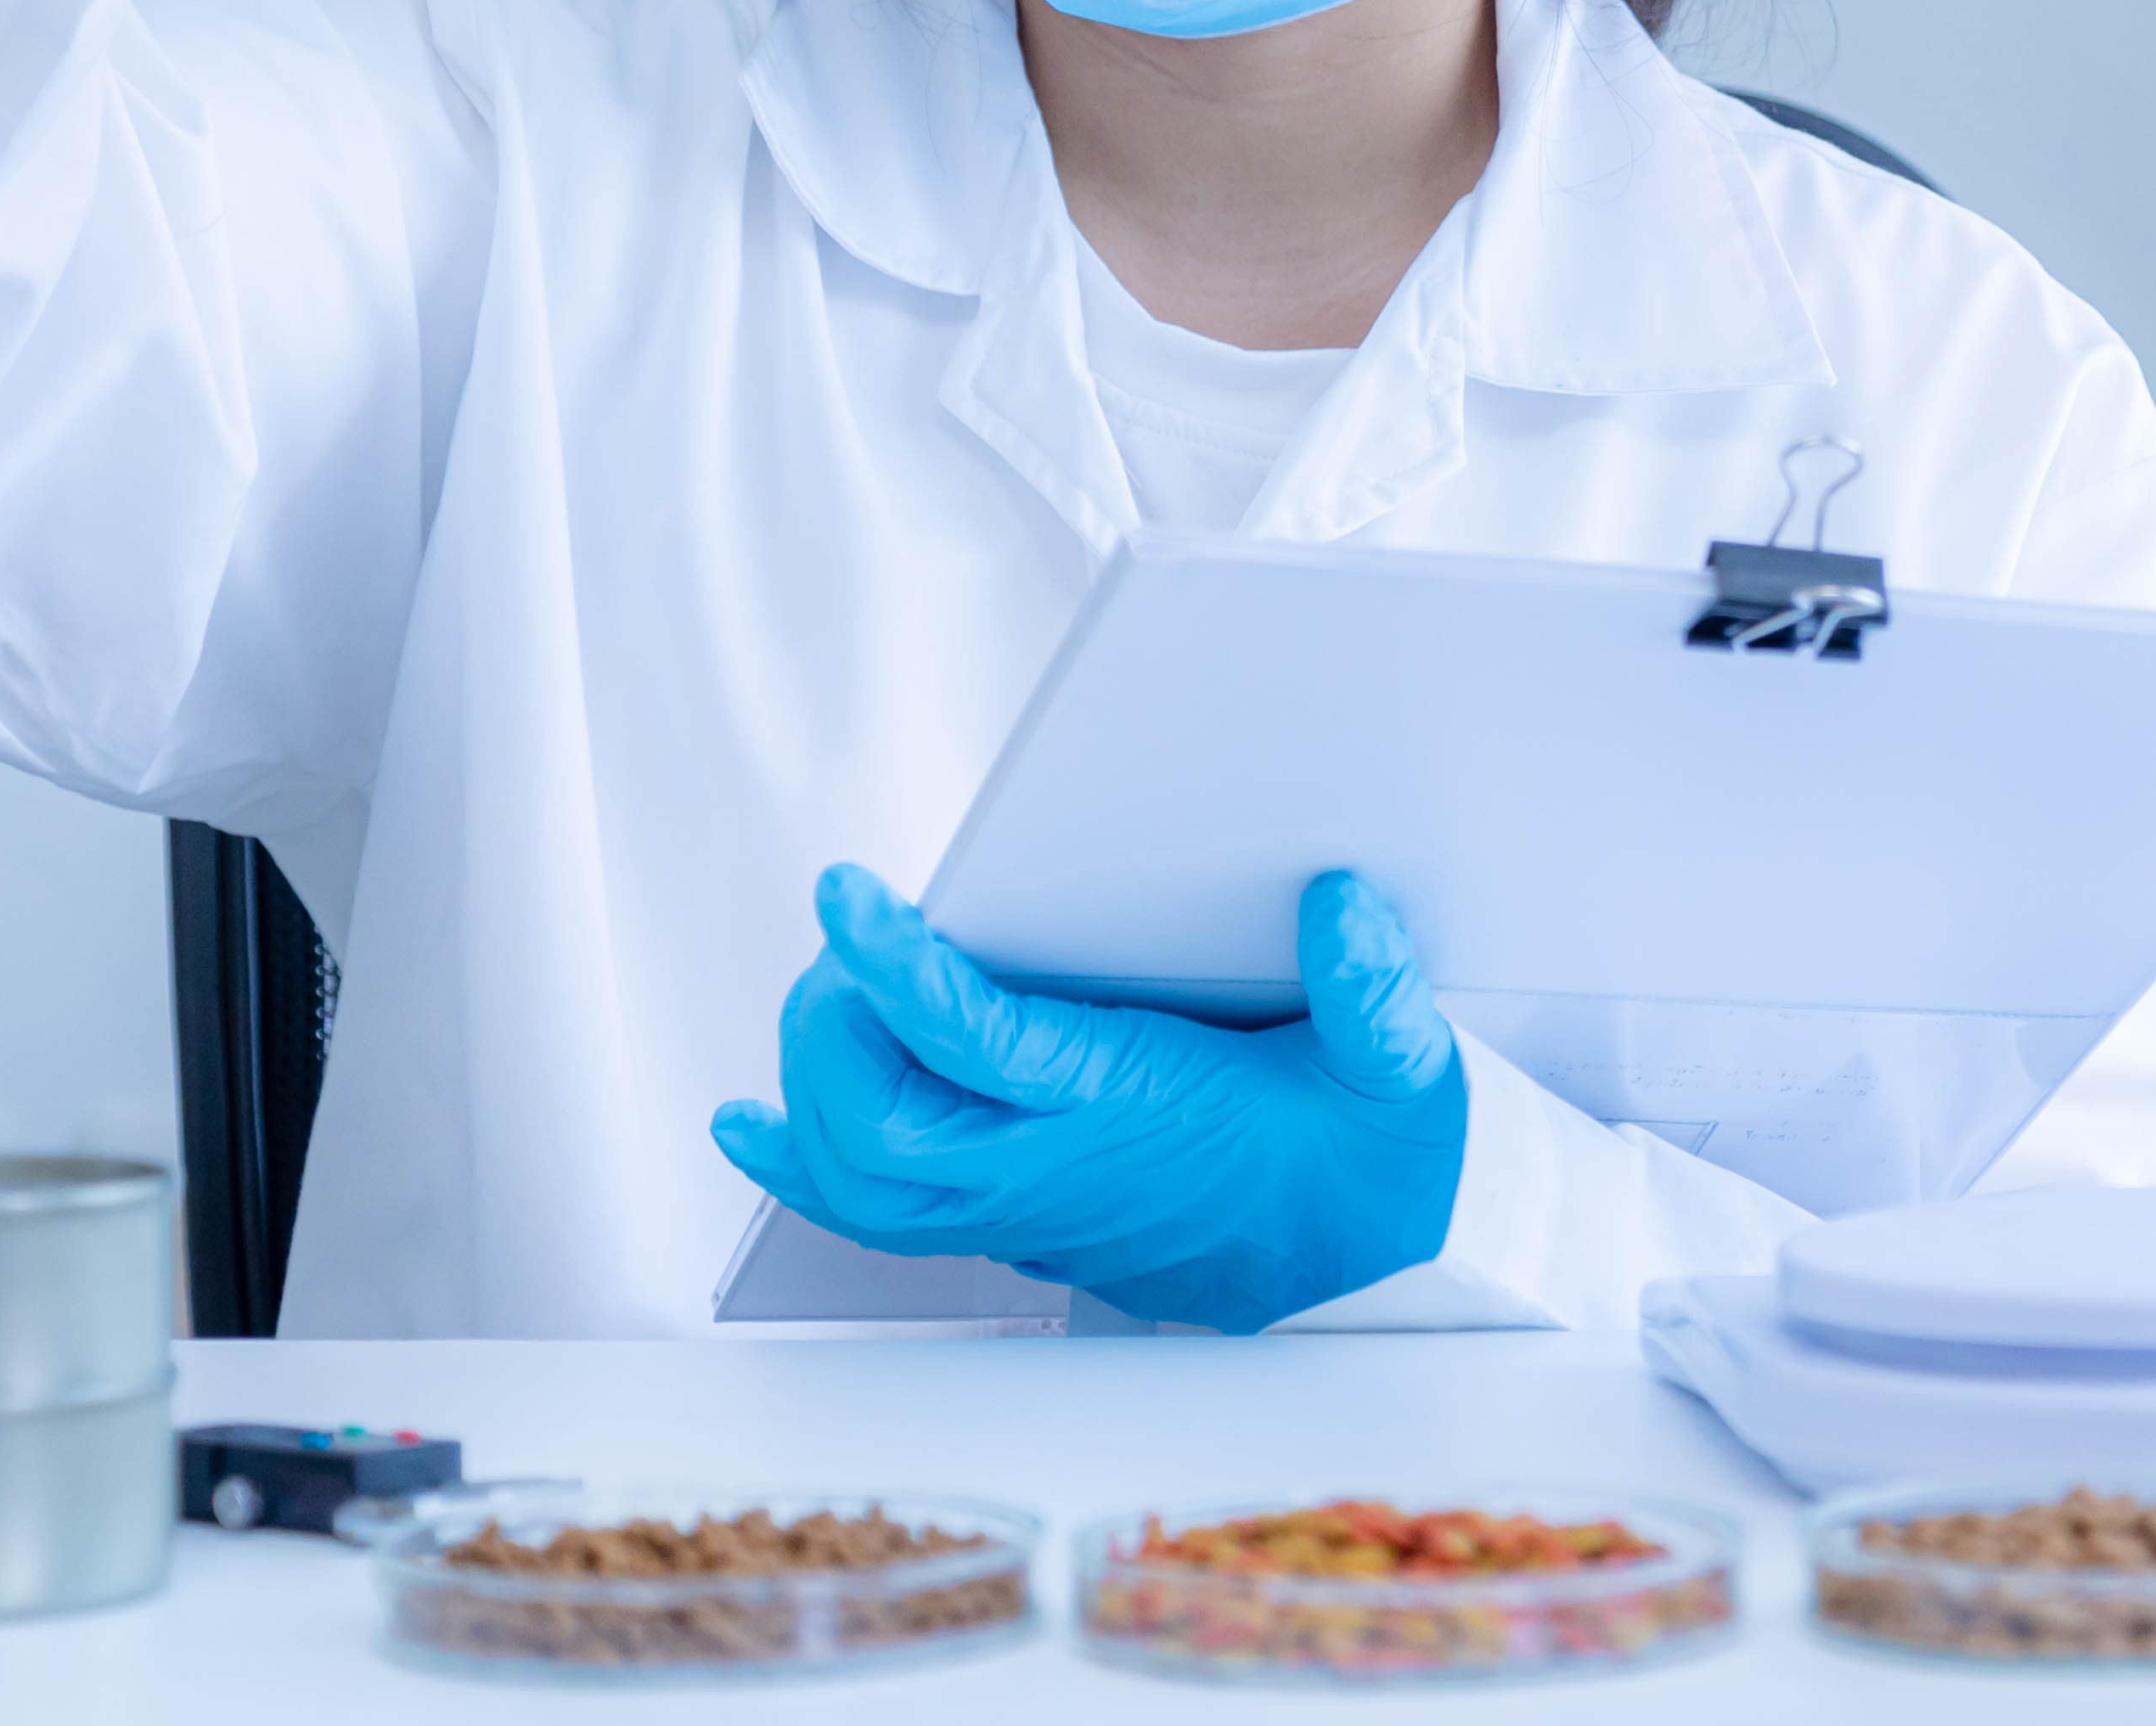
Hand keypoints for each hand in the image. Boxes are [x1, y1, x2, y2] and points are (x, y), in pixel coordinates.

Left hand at [710, 864, 1469, 1333]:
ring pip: (860, 1174)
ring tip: (826, 993)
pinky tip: (755, 1121)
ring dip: (813, 1084)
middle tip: (849, 934)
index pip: (977, 1044)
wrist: (1380, 1259)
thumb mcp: (1399, 1068)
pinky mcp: (1018, 1223)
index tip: (846, 895)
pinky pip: (875, 1212)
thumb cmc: (1374, 1156)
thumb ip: (1376, 992)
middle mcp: (1056, 1170)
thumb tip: (1339, 901)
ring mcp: (1026, 1208)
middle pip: (878, 1121)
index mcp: (1133, 1111)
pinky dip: (802, 1165)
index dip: (898, 970)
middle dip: (832, 1022)